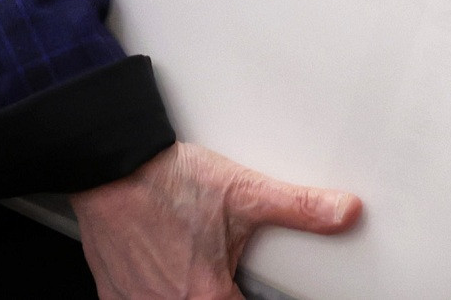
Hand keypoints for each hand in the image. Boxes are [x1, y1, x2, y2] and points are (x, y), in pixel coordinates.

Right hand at [69, 143, 359, 298]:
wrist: (107, 163)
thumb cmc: (164, 180)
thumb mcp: (243, 192)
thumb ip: (299, 207)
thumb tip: (343, 212)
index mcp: (208, 298)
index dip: (253, 298)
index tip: (244, 289)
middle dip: (218, 294)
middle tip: (219, 275)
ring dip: (189, 294)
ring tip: (192, 274)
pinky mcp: (113, 294)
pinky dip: (155, 295)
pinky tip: (161, 278)